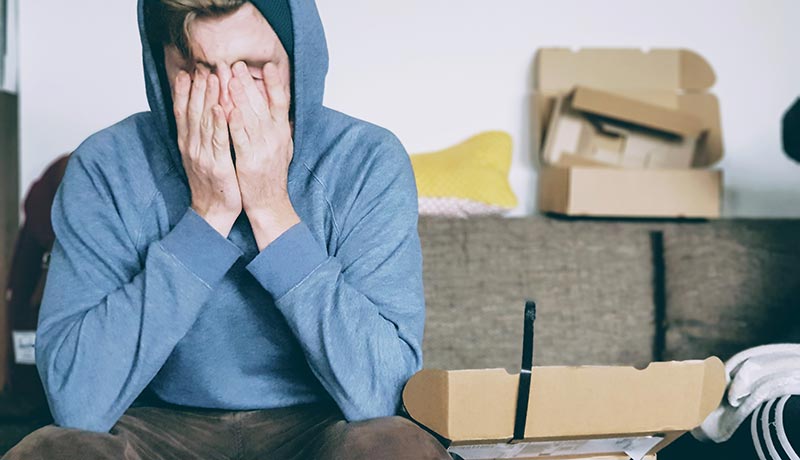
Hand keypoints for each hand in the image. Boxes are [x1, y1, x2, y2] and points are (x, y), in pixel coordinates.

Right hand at [173, 70, 241, 236]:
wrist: (212, 212)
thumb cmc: (211, 184)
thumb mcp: (200, 156)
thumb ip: (198, 135)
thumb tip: (200, 114)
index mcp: (187, 144)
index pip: (183, 112)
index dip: (184, 91)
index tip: (188, 71)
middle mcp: (191, 147)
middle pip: (192, 111)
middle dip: (198, 87)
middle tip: (203, 66)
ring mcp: (203, 156)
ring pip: (204, 122)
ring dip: (208, 98)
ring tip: (213, 77)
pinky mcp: (217, 165)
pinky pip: (218, 141)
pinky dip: (218, 123)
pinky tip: (220, 108)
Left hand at [228, 61, 299, 249]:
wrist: (269, 203)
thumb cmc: (271, 175)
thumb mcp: (282, 147)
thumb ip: (278, 127)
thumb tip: (278, 106)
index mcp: (282, 133)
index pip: (281, 102)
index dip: (275, 83)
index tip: (268, 65)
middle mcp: (275, 138)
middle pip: (262, 105)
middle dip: (248, 83)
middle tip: (236, 64)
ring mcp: (263, 149)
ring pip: (250, 118)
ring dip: (239, 97)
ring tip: (229, 77)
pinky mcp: (249, 161)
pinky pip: (240, 139)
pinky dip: (234, 123)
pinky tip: (227, 109)